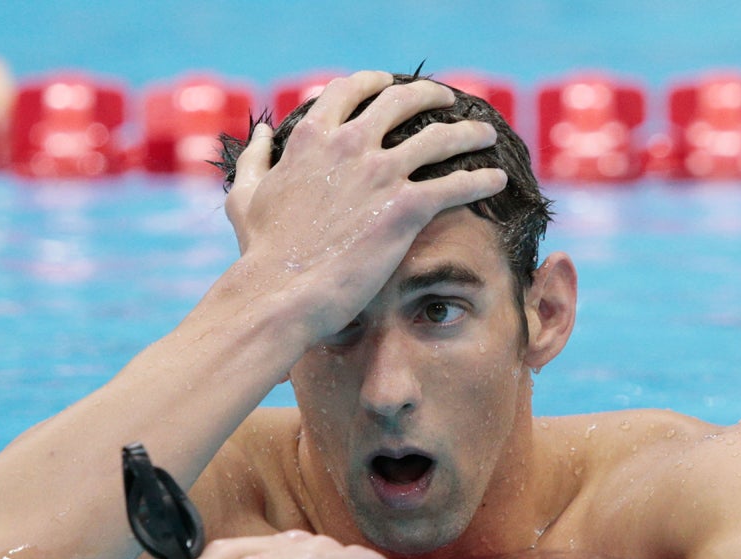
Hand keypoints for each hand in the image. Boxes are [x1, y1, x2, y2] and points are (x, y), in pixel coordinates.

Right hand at [222, 70, 506, 340]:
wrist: (282, 292)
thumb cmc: (261, 252)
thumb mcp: (245, 196)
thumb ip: (254, 159)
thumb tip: (261, 134)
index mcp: (312, 136)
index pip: (350, 90)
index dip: (374, 84)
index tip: (390, 86)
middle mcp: (350, 145)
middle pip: (403, 102)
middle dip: (431, 96)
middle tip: (449, 102)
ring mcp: (381, 174)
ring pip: (440, 138)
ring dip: (469, 132)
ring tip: (486, 134)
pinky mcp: (406, 208)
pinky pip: (456, 184)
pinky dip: (480, 178)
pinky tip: (495, 179)